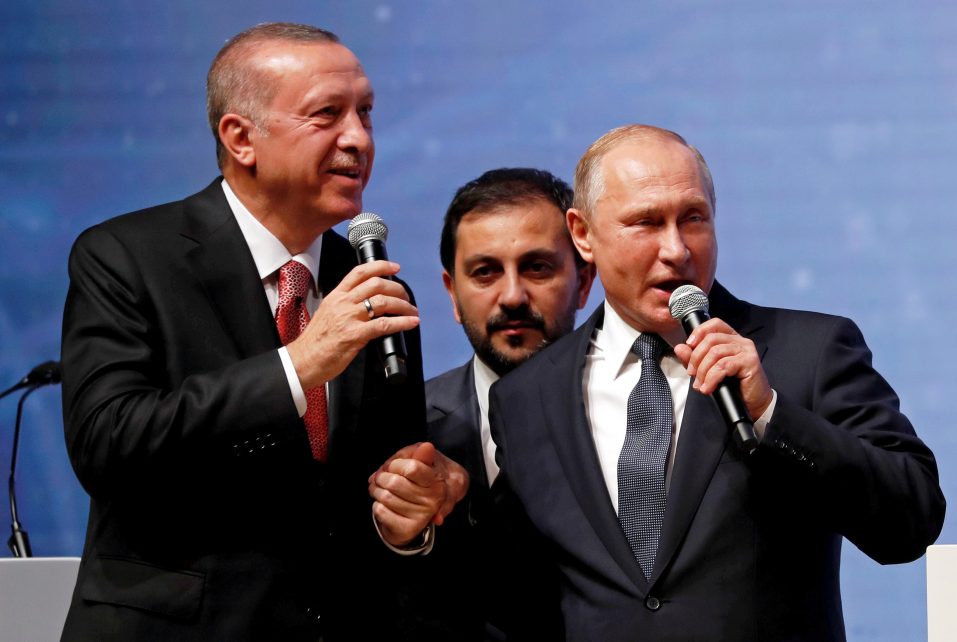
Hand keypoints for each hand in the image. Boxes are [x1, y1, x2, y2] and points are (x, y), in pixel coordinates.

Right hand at [286, 260, 418, 389]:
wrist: (303, 360)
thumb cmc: (316, 341)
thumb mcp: (328, 313)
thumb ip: (345, 305)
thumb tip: (367, 303)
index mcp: (336, 296)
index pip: (359, 272)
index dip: (380, 266)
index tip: (395, 267)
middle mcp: (343, 303)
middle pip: (376, 284)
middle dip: (398, 288)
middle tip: (406, 297)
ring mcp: (349, 318)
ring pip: (383, 301)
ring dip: (403, 305)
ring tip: (412, 311)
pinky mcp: (355, 335)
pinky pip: (384, 325)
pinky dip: (402, 322)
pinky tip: (411, 323)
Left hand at [369, 442, 469, 546]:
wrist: (421, 510)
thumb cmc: (418, 481)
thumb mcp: (420, 462)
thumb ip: (420, 453)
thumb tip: (427, 447)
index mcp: (437, 481)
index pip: (411, 468)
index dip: (395, 464)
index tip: (393, 466)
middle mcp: (432, 500)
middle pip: (394, 482)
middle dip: (381, 477)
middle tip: (381, 478)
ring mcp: (420, 516)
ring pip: (385, 497)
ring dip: (376, 490)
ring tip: (379, 489)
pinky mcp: (407, 529)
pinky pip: (380, 511)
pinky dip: (376, 505)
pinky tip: (383, 503)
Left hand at [672, 316, 772, 420]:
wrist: (753, 403)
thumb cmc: (733, 386)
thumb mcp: (708, 370)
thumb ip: (693, 358)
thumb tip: (679, 348)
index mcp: (731, 338)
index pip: (714, 324)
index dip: (699, 331)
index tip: (689, 345)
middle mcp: (740, 341)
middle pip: (711, 339)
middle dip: (696, 357)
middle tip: (692, 373)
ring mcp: (746, 350)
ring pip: (715, 353)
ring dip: (703, 371)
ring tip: (700, 384)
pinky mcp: (750, 362)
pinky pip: (723, 366)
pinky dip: (711, 378)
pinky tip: (708, 388)